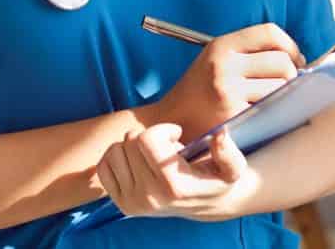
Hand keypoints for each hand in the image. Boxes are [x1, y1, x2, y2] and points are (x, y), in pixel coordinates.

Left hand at [96, 124, 258, 220]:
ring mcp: (132, 203)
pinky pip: (103, 166)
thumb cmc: (217, 178)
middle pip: (130, 140)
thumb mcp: (232, 167)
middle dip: (149, 136)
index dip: (163, 129)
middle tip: (166, 148)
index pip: (147, 140)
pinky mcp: (120, 203)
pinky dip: (117, 157)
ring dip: (132, 146)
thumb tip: (220, 134)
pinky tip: (137, 162)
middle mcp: (150, 198)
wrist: (205, 204)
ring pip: (115, 150)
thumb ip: (228, 151)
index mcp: (174, 187)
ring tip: (153, 156)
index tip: (176, 134)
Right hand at [149, 22, 303, 142]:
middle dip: (292, 74)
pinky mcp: (233, 117)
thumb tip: (295, 58)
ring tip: (275, 100)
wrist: (171, 120)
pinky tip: (266, 115)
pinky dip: (275, 113)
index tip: (296, 59)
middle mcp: (224, 65)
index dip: (291, 45)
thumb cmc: (198, 90)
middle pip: (282, 62)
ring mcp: (228, 92)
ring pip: (281, 87)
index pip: (270, 33)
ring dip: (285, 96)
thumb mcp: (216, 59)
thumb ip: (248, 52)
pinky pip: (270, 110)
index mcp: (222, 45)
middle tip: (287, 85)